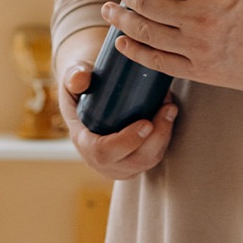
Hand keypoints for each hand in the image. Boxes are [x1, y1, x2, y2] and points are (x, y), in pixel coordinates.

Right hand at [54, 30, 177, 180]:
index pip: (103, 152)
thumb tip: (81, 79)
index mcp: (83, 142)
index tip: (146, 122)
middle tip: (169, 108)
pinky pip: (153, 157)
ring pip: (148, 160)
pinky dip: (165, 137)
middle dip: (157, 136)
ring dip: (165, 135)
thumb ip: (74, 76)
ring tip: (171, 107)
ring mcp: (119, 165)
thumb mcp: (72, 78)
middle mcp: (101, 161)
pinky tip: (169, 115)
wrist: (86, 97)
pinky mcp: (133, 163)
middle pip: (135, 160)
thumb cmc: (81, 86)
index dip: (127, 142)